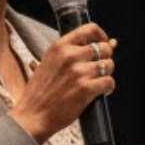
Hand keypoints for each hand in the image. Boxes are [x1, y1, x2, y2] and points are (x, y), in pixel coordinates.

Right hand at [10, 24, 115, 143]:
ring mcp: (79, 72)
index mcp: (59, 46)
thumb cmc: (41, 92)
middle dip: (105, 58)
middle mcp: (70, 56)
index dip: (101, 36)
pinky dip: (108, 88)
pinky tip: (101, 92)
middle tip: (97, 70)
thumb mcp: (50, 63)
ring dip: (106, 74)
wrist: (32, 115)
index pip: (90, 29)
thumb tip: (112, 42)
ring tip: (97, 82)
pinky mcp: (86, 89)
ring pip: (108, 65)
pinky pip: (109, 82)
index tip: (103, 44)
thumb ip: (75, 52)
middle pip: (103, 48)